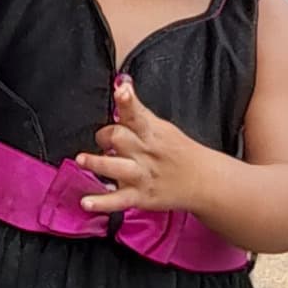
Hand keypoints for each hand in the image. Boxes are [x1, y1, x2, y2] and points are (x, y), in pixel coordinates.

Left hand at [79, 73, 202, 219]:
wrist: (205, 181)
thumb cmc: (179, 152)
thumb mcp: (162, 127)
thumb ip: (138, 110)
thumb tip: (121, 84)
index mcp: (152, 132)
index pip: (137, 113)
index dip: (127, 101)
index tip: (122, 90)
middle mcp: (145, 152)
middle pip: (119, 137)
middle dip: (105, 136)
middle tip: (104, 140)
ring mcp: (142, 175)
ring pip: (115, 166)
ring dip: (97, 162)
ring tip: (82, 159)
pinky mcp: (140, 196)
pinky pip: (117, 200)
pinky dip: (101, 203)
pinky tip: (86, 202)